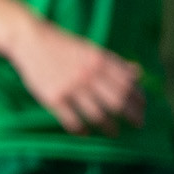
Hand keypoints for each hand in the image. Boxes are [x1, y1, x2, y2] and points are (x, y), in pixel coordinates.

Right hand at [7, 20, 144, 133]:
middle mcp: (87, 74)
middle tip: (138, 125)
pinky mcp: (53, 98)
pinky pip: (72, 121)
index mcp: (99, 61)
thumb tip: (138, 73)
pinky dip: (82, 130)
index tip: (143, 107)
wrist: (30, 40)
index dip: (139, 98)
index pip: (128, 84)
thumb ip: (114, 63)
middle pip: (118, 102)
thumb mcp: (91, 49)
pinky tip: (86, 133)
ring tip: (114, 133)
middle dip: (132, 116)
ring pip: (98, 115)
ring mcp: (70, 87)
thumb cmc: (64, 46)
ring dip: (110, 127)